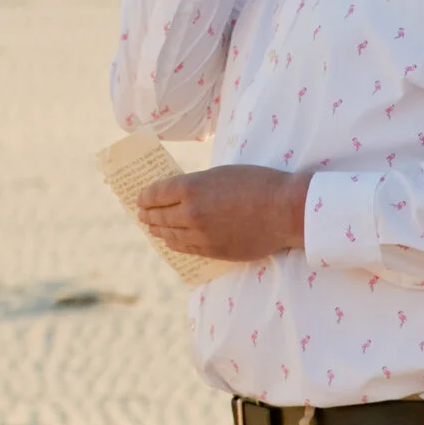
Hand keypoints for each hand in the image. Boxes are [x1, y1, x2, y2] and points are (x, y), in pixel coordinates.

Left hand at [138, 165, 308, 262]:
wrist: (284, 210)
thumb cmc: (257, 183)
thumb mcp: (221, 174)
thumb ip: (197, 185)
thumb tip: (181, 194)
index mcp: (190, 188)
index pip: (157, 193)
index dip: (145, 196)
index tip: (139, 198)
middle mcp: (190, 213)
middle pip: (160, 216)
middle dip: (148, 215)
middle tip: (141, 215)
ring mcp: (201, 235)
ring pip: (171, 235)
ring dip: (159, 231)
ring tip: (152, 229)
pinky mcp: (213, 251)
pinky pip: (187, 248)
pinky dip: (175, 244)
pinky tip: (171, 242)